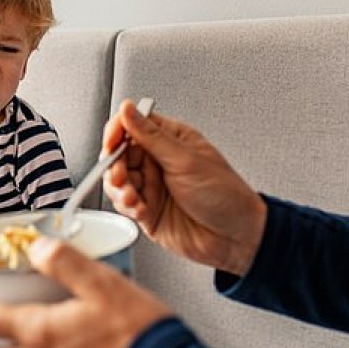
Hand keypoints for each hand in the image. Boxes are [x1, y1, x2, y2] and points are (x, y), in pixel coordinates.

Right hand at [103, 98, 266, 275]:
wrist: (236, 238)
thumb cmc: (226, 196)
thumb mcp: (186, 160)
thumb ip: (151, 136)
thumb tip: (128, 109)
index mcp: (170, 140)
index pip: (132, 125)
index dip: (117, 131)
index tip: (112, 142)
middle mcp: (157, 161)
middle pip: (119, 154)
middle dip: (115, 165)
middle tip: (122, 175)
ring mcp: (151, 186)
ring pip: (117, 180)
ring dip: (119, 188)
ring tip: (133, 196)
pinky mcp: (146, 210)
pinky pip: (123, 204)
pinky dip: (127, 206)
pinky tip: (140, 209)